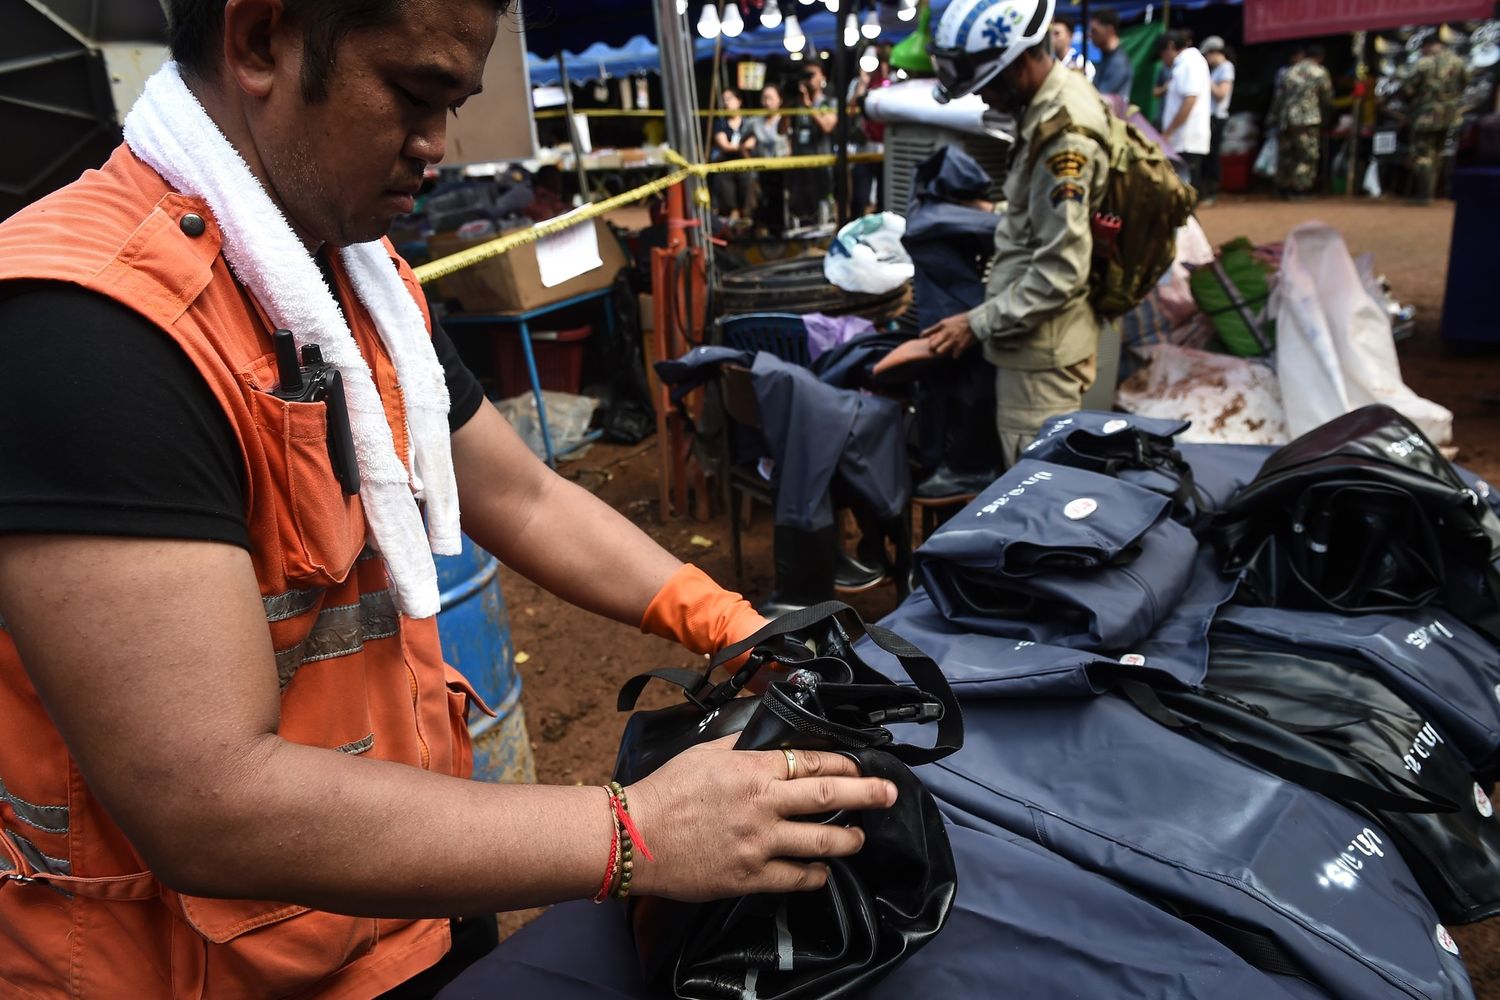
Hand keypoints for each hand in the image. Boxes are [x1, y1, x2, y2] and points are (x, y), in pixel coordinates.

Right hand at [625, 736, 897, 901]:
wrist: (635, 838)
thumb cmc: (666, 791)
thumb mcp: (705, 752)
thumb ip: (742, 744)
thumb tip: (769, 735)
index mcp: (752, 769)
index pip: (813, 761)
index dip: (845, 764)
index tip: (861, 766)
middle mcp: (762, 804)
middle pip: (829, 795)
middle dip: (867, 793)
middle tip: (890, 793)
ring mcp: (759, 842)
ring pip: (821, 840)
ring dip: (848, 838)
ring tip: (860, 837)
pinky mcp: (750, 876)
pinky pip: (796, 877)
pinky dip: (816, 874)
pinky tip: (823, 871)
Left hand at [923, 313, 976, 357]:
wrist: (977, 321)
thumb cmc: (961, 321)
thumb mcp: (945, 321)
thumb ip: (934, 328)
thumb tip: (921, 335)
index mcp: (942, 326)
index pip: (928, 336)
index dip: (929, 341)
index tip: (932, 342)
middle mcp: (946, 333)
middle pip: (932, 346)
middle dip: (934, 348)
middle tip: (938, 348)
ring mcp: (953, 340)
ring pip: (940, 351)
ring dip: (943, 352)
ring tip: (947, 350)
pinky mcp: (961, 346)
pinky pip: (954, 356)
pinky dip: (955, 355)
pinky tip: (957, 352)